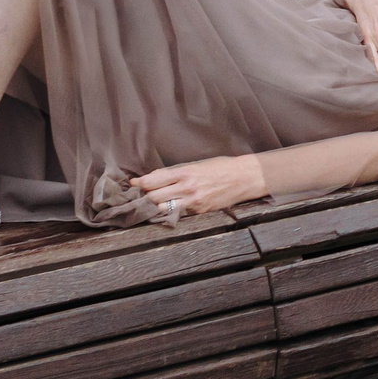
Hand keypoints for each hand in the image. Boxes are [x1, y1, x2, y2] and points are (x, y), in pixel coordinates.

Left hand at [132, 155, 267, 218]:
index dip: (139, 183)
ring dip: (153, 208)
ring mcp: (194, 202)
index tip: (132, 184)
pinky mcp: (199, 212)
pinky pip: (178, 214)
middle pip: (154, 198)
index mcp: (186, 172)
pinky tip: (165, 211)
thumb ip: (176, 172)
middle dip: (143, 198)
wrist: (245, 177)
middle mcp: (187, 188)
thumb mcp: (198, 164)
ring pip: (163, 209)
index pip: (154, 181)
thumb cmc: (222, 167)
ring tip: (147, 206)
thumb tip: (155, 178)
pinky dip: (169, 213)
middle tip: (137, 197)